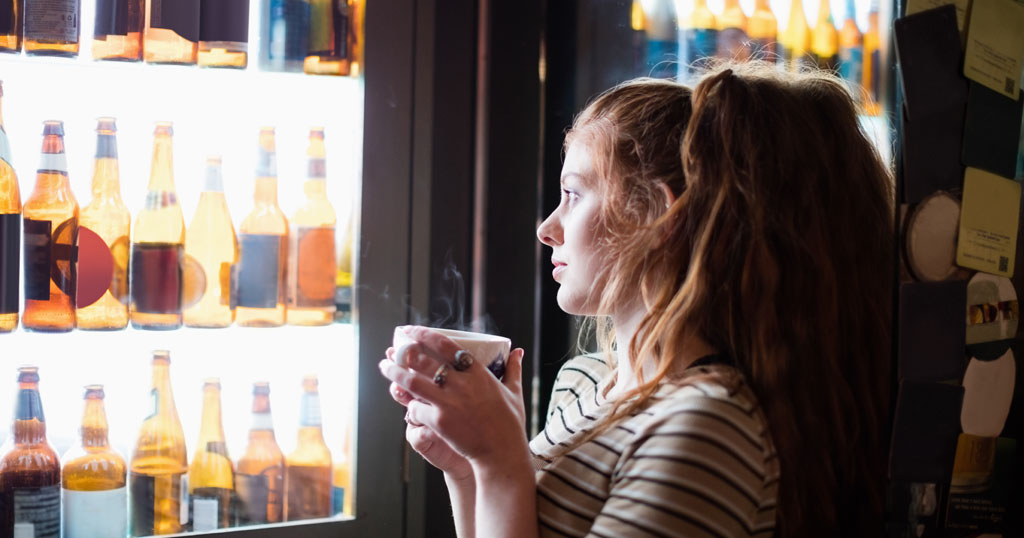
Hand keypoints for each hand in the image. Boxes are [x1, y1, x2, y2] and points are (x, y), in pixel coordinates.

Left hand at [378, 327, 527, 468]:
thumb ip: (513, 369)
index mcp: (477, 373)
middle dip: (403, 352)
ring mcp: (449, 403)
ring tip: (384, 366)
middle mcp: (461, 384)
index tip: (411, 330)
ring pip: (412, 382)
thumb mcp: (514, 392)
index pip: (446, 345)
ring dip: (394, 372)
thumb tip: (518, 350)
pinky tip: (405, 404)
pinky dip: (410, 407)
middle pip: (423, 360)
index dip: (424, 334)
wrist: (502, 453)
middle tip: (393, 348)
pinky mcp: (440, 422)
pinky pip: (416, 409)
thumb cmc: (510, 423)